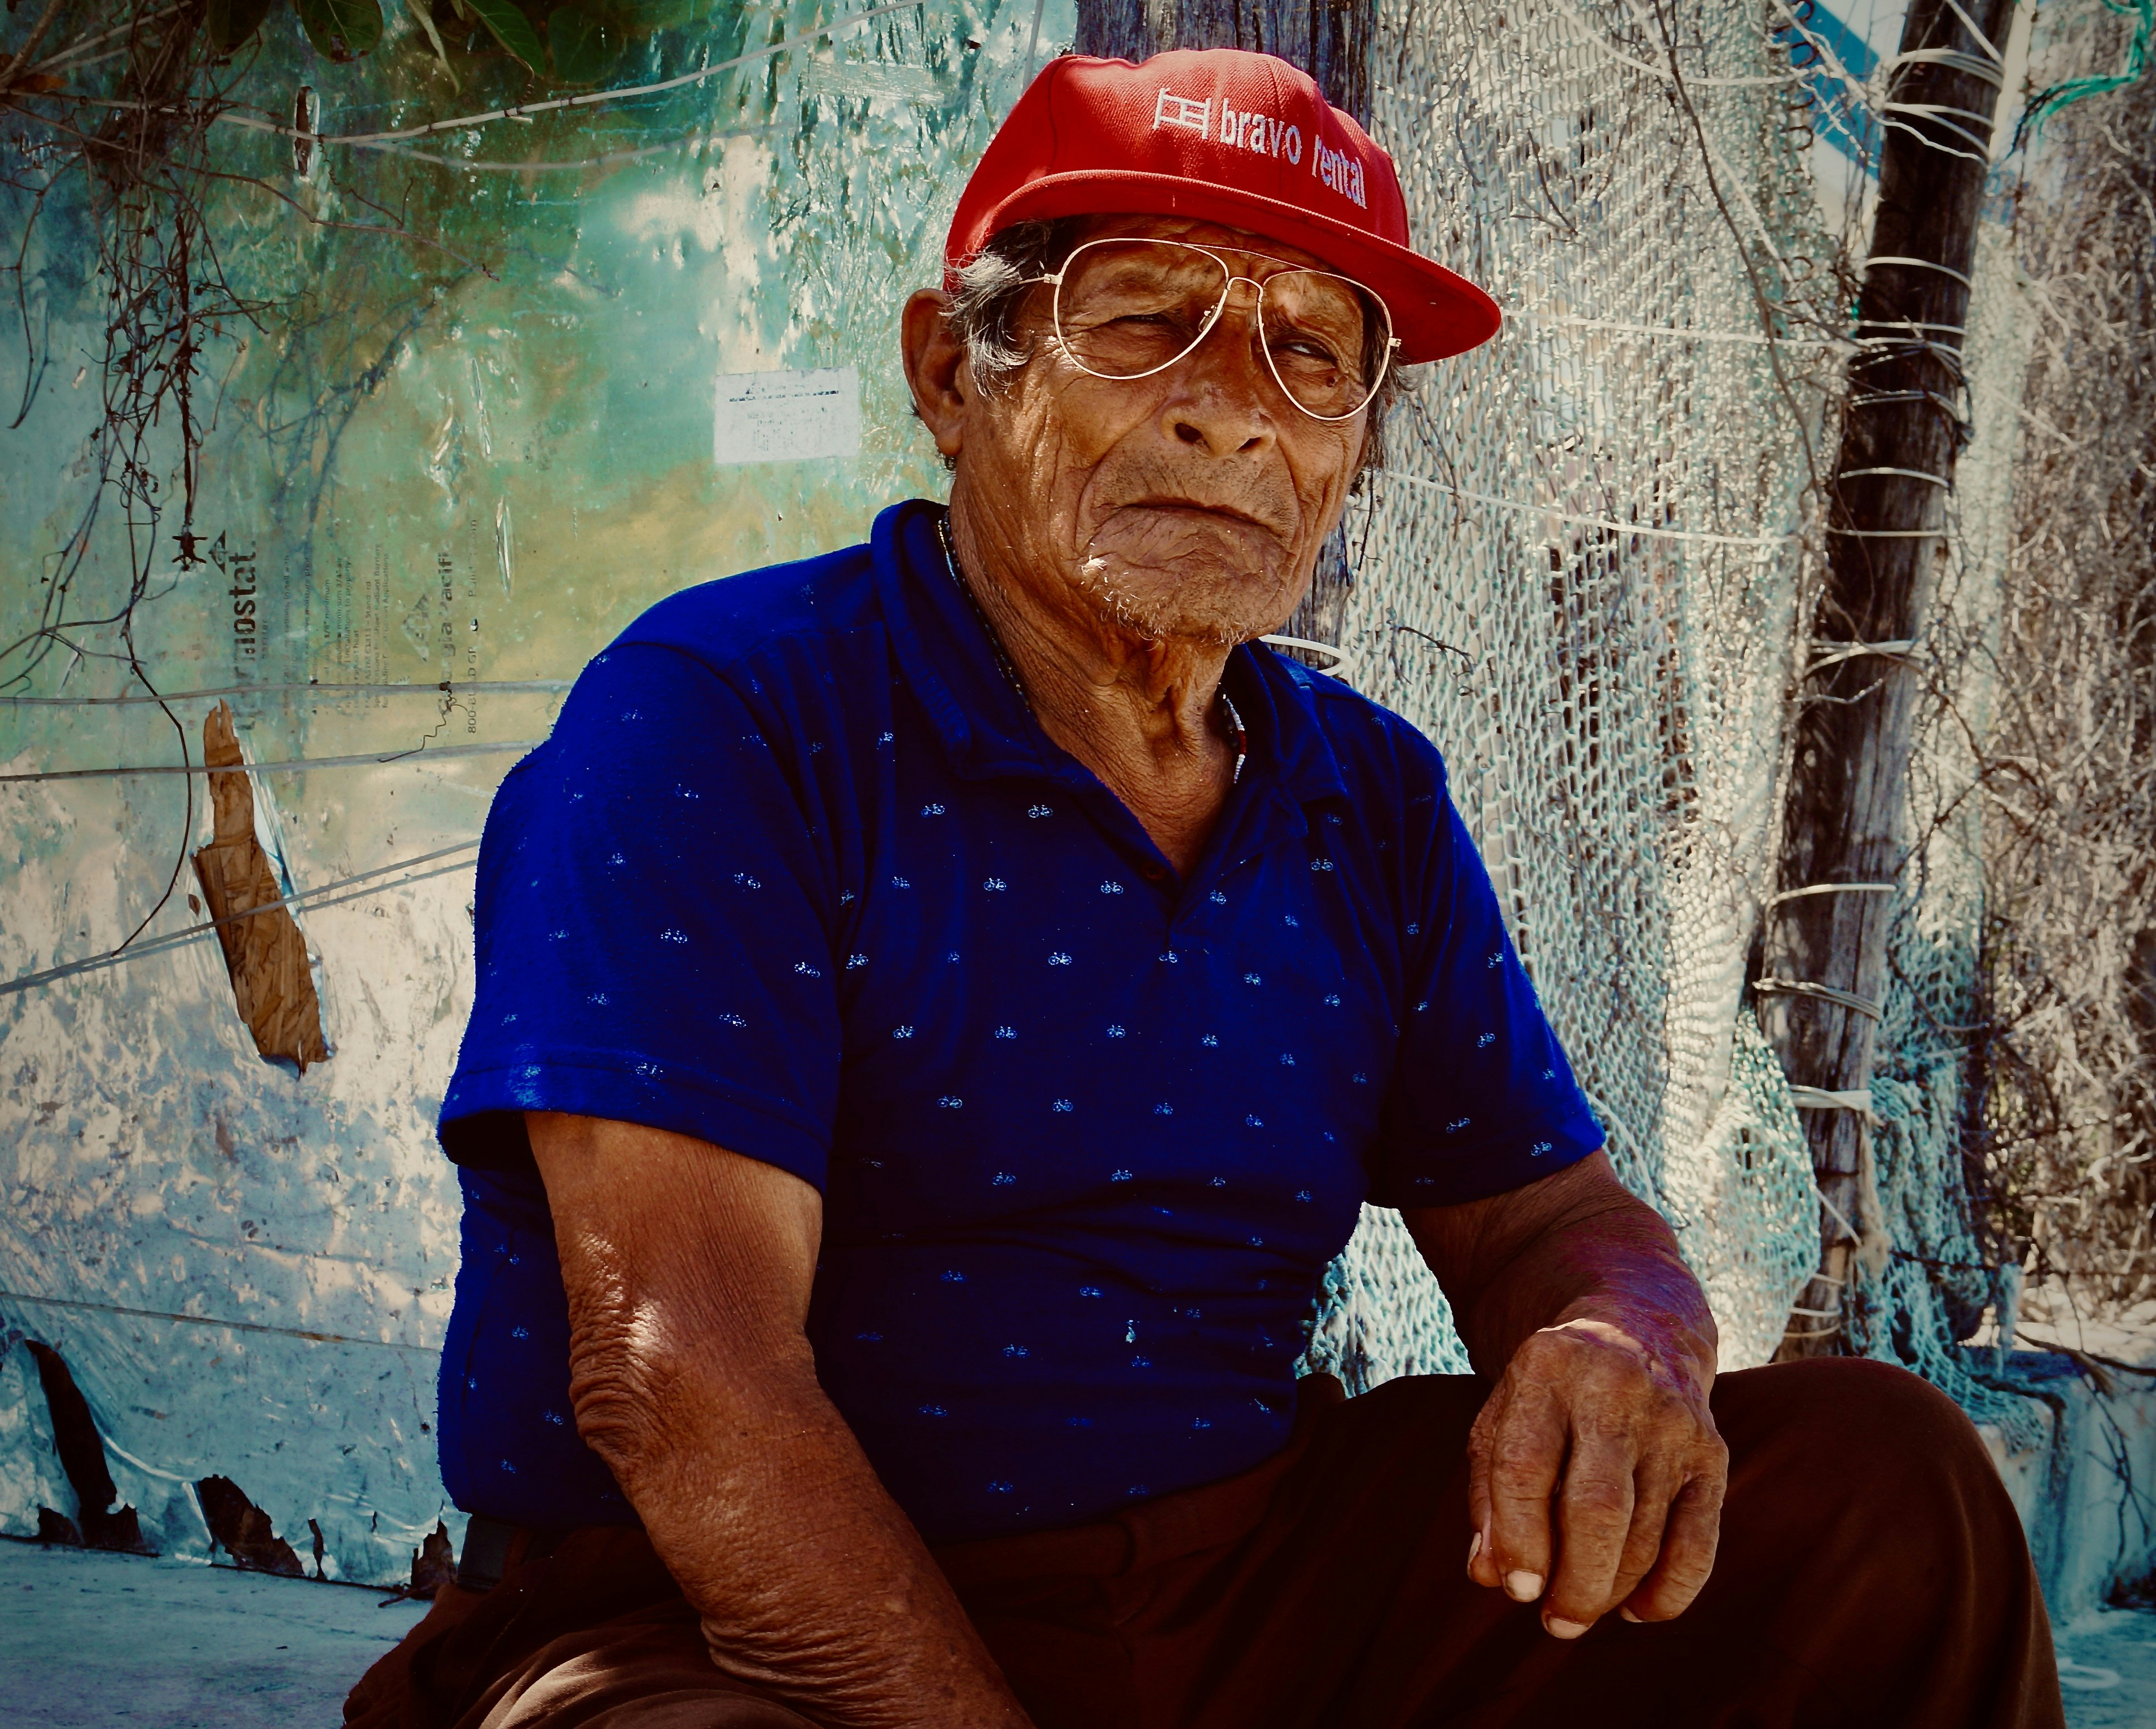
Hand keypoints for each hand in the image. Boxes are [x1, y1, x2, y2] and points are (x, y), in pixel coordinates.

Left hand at [1464, 1317, 1726, 1637]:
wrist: (1640, 1330)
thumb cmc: (1553, 1393)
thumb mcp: (1504, 1419)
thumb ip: (1488, 1495)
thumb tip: (1490, 1576)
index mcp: (1546, 1371)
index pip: (1525, 1468)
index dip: (1518, 1539)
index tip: (1515, 1589)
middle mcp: (1613, 1390)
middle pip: (1597, 1509)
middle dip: (1575, 1582)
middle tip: (1555, 1623)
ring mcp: (1671, 1422)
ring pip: (1647, 1534)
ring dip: (1611, 1591)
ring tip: (1580, 1611)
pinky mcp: (1712, 1454)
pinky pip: (1699, 1542)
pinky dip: (1671, 1592)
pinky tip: (1637, 1610)